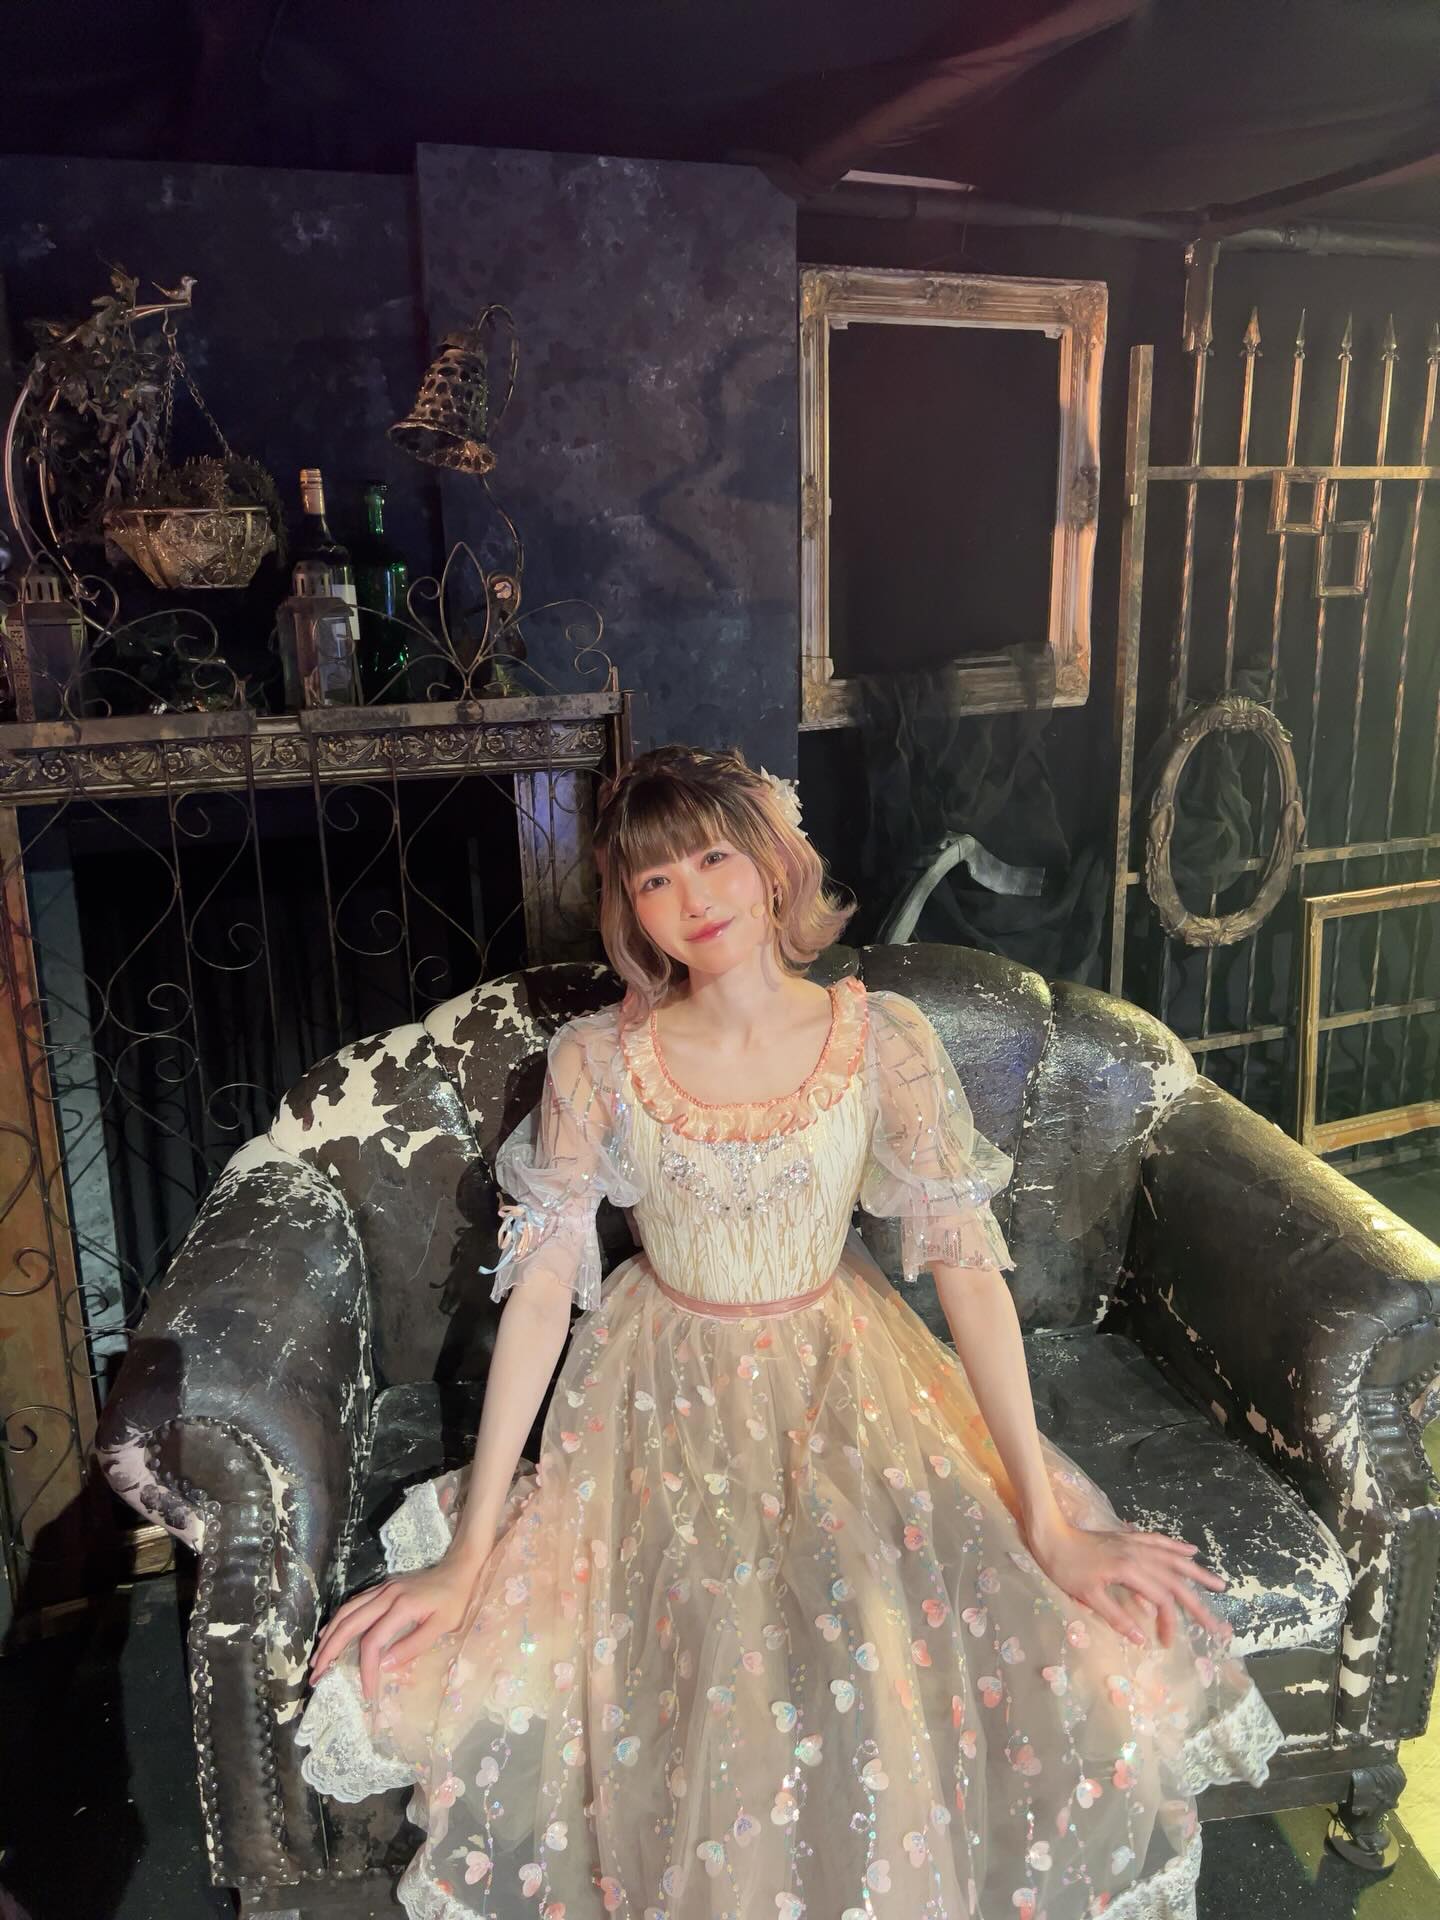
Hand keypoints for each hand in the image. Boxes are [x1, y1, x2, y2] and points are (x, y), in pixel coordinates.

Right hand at [307, 1557, 477, 1702]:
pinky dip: (338, 1620)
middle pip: (349, 1624)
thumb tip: (384, 1665)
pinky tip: (331, 1632)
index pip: (373, 1643)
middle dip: (330, 1651)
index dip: (366, 1669)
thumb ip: (413, 1645)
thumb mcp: (442, 1626)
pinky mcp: (382, 1587)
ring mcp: (382, 1589)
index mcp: (401, 1607)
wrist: (460, 1567)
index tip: (366, 1692)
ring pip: (346, 1611)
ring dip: (329, 1635)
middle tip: (316, 1675)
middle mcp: (385, 1596)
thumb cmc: (455, 1599)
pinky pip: (353, 1603)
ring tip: (317, 1657)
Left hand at [1022, 1511, 1229, 1649]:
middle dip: (1198, 1604)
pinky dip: (1177, 1546)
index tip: (1166, 1642)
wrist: (1050, 1534)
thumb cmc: (1064, 1567)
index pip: (1160, 1599)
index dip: (1168, 1622)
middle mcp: (1138, 1554)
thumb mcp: (1086, 1596)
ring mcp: (1135, 1544)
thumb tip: (1141, 1639)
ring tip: (1220, 1586)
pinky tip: (1192, 1551)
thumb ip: (1116, 1617)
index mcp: (1129, 1570)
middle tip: (1219, 1626)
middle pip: (1176, 1580)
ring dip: (1198, 1573)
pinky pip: (1160, 1541)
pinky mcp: (1129, 1537)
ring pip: (1174, 1559)